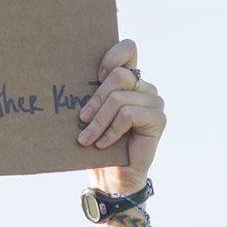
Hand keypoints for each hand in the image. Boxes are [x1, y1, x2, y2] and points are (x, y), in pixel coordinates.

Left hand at [78, 38, 164, 192]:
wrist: (111, 177)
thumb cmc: (97, 143)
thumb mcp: (91, 112)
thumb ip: (92, 92)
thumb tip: (68, 77)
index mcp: (129, 80)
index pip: (128, 48)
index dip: (110, 57)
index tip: (93, 77)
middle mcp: (144, 87)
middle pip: (119, 75)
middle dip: (96, 99)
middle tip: (82, 119)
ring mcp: (154, 101)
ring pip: (120, 98)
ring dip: (98, 121)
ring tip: (86, 138)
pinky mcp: (158, 119)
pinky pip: (128, 114)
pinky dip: (110, 131)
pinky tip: (102, 144)